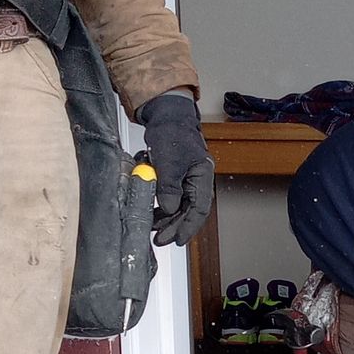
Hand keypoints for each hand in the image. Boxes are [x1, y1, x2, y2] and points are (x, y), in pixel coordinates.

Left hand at [138, 90, 214, 246]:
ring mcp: (185, 177)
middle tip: (160, 239)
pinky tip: (151, 211)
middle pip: (188, 210)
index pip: (199, 209)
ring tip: (152, 227)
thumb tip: (170, 210)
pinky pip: (169, 195)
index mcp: (202, 176)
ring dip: (165, 217)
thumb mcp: (169, 162)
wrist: (164, 112)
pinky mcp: (174, 175)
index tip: (177, 240)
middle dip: (174, 226)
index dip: (189, 227)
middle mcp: (197, 179)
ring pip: (178, 205)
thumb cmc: (171, 131)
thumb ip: (170, 188)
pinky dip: (160, 204)